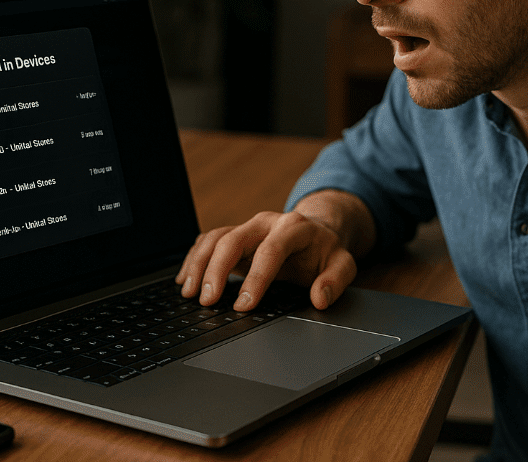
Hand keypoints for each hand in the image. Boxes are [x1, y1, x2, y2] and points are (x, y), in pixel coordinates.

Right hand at [176, 197, 367, 311]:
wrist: (317, 231)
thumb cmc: (325, 252)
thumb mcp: (342, 264)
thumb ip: (335, 281)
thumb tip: (319, 298)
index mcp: (294, 227)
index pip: (270, 251)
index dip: (255, 279)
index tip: (243, 306)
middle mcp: (266, 222)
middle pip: (233, 239)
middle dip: (216, 270)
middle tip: (207, 301)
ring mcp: (247, 227)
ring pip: (215, 238)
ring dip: (199, 265)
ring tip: (190, 293)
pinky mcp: (235, 235)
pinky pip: (208, 240)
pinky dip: (194, 259)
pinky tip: (185, 279)